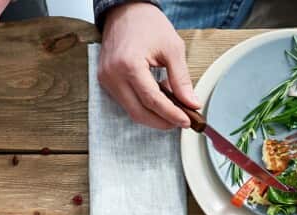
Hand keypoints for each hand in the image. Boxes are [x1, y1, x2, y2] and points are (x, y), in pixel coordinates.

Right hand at [98, 3, 198, 129]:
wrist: (126, 11)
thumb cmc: (147, 24)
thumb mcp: (172, 49)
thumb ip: (181, 79)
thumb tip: (191, 103)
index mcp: (128, 65)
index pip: (152, 100)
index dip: (171, 114)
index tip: (186, 120)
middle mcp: (112, 75)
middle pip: (139, 112)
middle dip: (161, 121)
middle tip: (180, 121)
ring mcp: (106, 80)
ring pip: (131, 110)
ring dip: (153, 114)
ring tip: (171, 106)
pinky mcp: (105, 81)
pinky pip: (125, 102)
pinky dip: (143, 105)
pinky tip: (157, 97)